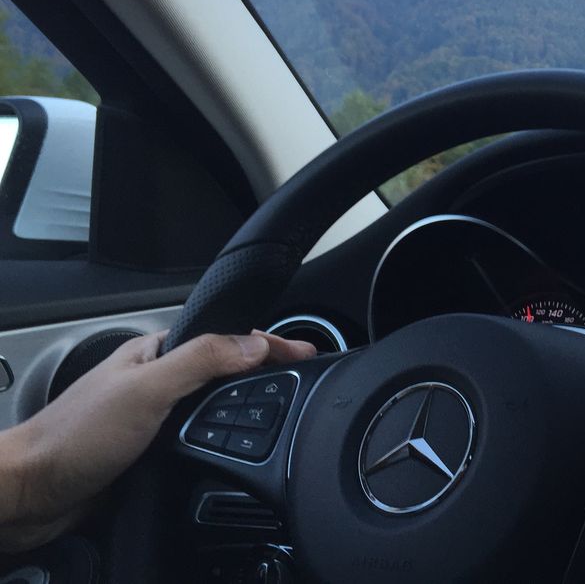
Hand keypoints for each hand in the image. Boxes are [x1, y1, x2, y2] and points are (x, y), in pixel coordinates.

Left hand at [0, 330, 315, 551]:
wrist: (29, 495)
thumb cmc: (72, 438)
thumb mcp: (146, 389)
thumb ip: (201, 361)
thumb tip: (253, 345)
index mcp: (154, 354)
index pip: (225, 339)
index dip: (268, 344)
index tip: (306, 352)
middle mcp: (154, 382)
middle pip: (222, 369)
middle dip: (263, 370)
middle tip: (303, 376)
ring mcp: (151, 419)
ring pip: (211, 407)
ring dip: (242, 406)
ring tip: (281, 404)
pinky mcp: (148, 455)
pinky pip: (197, 441)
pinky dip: (221, 441)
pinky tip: (235, 448)